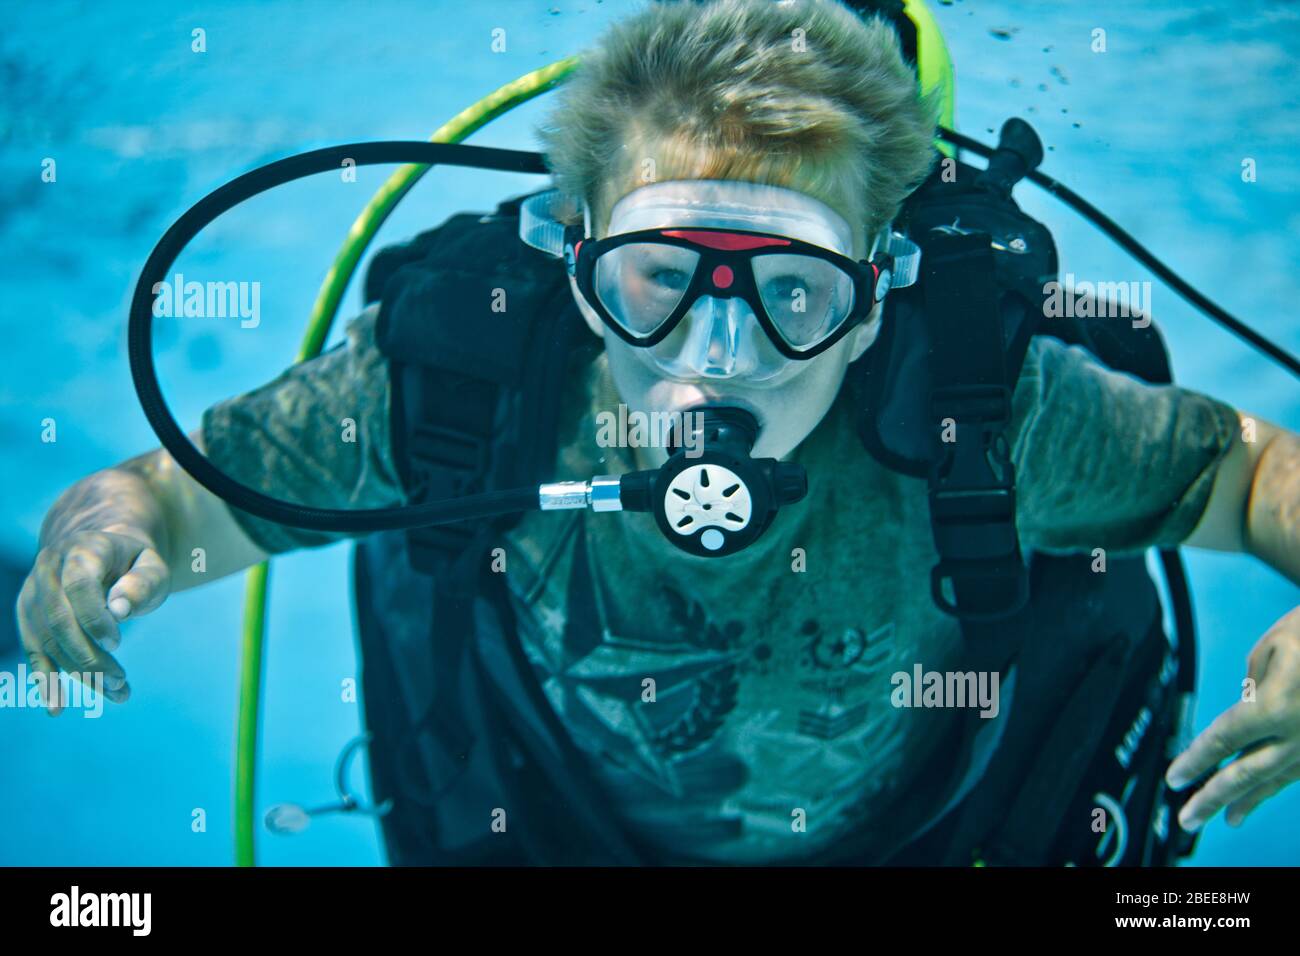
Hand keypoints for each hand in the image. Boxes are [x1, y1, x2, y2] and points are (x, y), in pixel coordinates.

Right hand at [15, 529, 170, 714]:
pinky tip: (56, 707)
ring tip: (116, 692)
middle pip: (59, 620)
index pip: (79, 586)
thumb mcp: (152, 566)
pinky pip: (33, 650)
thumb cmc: (135, 562)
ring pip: (47, 640)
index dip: (95, 618)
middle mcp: (49, 568)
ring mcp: (33, 592)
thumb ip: (142, 583)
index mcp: (81, 550)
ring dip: (79, 672)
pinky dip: (45, 679)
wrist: (103, 550)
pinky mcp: (28, 614)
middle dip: (88, 656)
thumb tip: (118, 611)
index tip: (118, 644)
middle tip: (121, 681)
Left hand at [1166, 606, 1299, 829]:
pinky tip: (1264, 794)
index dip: (1195, 762)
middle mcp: (1298, 733)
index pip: (1222, 741)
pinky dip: (1278, 784)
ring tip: (1226, 818)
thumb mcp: (1270, 650)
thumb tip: (1248, 710)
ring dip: (1249, 799)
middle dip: (1214, 798)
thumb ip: (1253, 687)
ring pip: (1278, 778)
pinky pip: (1298, 769)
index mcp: (1273, 707)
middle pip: (1247, 773)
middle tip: (1188, 818)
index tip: (1174, 779)